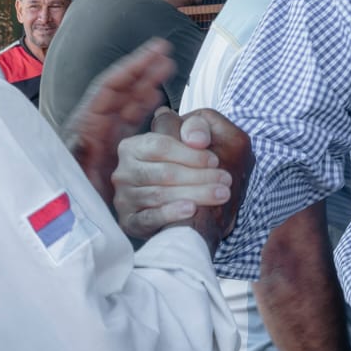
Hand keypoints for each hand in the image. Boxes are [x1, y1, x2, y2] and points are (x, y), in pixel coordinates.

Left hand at [60, 38, 175, 206]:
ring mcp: (105, 135)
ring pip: (128, 102)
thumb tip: (79, 141)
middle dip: (143, 69)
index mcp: (86, 125)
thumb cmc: (68, 196)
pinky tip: (156, 96)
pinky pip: (131, 120)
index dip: (133, 67)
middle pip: (122, 89)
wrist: (69, 222)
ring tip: (167, 66)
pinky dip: (144, 106)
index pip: (111, 87)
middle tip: (165, 52)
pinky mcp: (113, 148)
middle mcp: (96, 125)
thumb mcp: (70, 176)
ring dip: (147, 83)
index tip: (155, 51)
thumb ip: (73, 157)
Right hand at [113, 106, 250, 248]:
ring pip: (159, 195)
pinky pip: (148, 219)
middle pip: (163, 172)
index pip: (160, 146)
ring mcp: (124, 198)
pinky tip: (191, 209)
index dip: (190, 154)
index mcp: (133, 147)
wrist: (177, 207)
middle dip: (199, 176)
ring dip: (194, 194)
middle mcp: (124, 172)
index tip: (216, 160)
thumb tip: (197, 138)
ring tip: (220, 194)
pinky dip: (171, 213)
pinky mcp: (129, 222)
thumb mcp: (192, 140)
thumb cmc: (185, 167)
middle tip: (225, 180)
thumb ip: (197, 128)